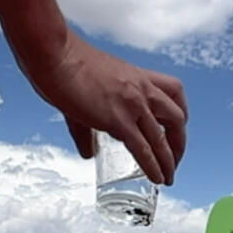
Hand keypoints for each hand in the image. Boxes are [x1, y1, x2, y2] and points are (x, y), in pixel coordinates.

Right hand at [32, 32, 187, 184]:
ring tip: (169, 177)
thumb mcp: (87, 91)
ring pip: (163, 138)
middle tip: (174, 159)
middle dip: (179, 142)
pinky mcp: (118, 120)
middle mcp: (141, 89)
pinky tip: (157, 179)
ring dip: (170, 161)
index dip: (179, 112)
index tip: (175, 129)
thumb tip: (87, 152)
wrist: (53, 53)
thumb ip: (87, 128)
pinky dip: (153, 167)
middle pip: (177, 118)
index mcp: (137, 77)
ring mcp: (132, 105)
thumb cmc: (64, 62)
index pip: (173, 92)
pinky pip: (143, 150)